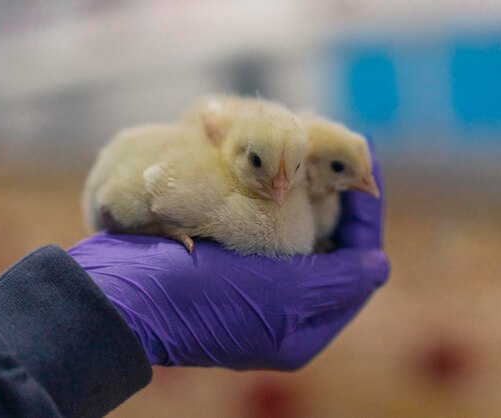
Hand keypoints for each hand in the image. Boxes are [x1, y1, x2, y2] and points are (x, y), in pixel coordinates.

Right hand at [68, 145, 388, 369]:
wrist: (121, 295)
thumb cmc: (203, 298)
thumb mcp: (282, 298)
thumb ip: (337, 282)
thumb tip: (379, 265)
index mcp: (301, 328)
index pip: (355, 269)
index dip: (366, 218)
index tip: (367, 165)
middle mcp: (280, 310)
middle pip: (327, 252)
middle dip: (336, 205)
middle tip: (337, 155)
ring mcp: (249, 286)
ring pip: (295, 237)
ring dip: (304, 199)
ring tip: (310, 156)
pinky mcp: (222, 263)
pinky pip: (262, 228)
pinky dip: (272, 201)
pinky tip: (273, 173)